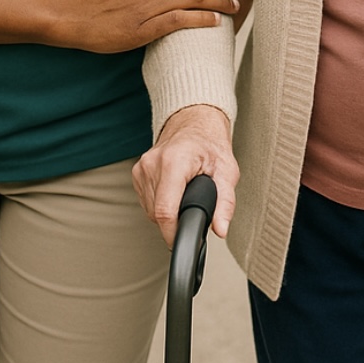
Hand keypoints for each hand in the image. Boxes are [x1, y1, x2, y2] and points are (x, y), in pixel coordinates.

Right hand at [133, 104, 238, 245]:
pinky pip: (147, 201)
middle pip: (158, 214)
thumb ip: (225, 202)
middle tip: (195, 206)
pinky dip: (161, 203)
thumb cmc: (210, 144)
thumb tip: (220, 229)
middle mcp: (152, 163)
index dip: (174, 233)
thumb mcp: (227, 171)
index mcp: (174, 161)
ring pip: (151, 210)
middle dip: (177, 220)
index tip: (184, 241)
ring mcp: (142, 167)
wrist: (193, 121)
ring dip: (168, 212)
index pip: (165, 210)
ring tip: (185, 194)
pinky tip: (174, 191)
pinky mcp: (137, 172)